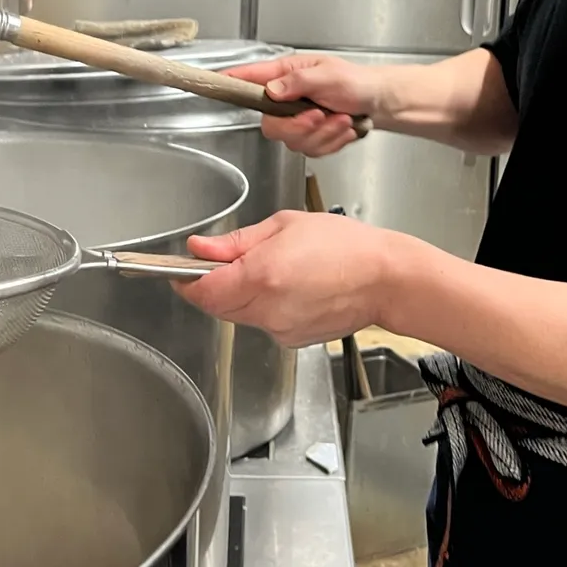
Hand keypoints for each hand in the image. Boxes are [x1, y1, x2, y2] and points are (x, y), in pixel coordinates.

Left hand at [173, 211, 404, 346]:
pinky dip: (265, 306)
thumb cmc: (345, 246)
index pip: (203, 290)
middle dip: (214, 285)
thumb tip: (200, 248)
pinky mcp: (292, 340)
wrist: (385, 280)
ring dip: (241, 295)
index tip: (181, 270)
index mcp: (262, 275)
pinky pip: (263, 322)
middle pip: (217, 306)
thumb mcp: (285, 226)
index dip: (187, 281)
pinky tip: (292, 288)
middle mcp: (267, 308)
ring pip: (239, 314)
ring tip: (275, 270)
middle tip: (231, 262)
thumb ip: (237, 242)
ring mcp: (280, 329)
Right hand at [224, 55, 379, 157]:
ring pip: (294, 141)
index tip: (217, 82)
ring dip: (323, 133)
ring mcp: (296, 121)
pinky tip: (343, 128)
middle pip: (270, 125)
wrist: (377, 102)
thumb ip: (298, 82)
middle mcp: (285, 99)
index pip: (251, 78)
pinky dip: (331, 142)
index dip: (232, 81)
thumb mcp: (328, 74)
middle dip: (299, 126)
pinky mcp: (309, 138)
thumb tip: (271, 90)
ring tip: (342, 119)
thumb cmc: (355, 81)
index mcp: (286, 76)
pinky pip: (311, 150)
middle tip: (320, 115)